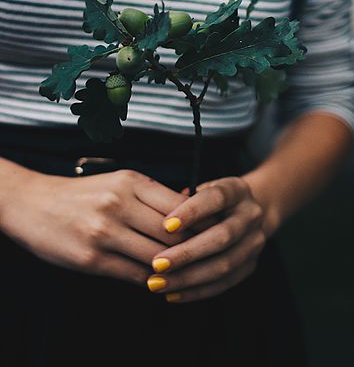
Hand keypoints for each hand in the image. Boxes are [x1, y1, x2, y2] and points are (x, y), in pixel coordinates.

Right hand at [1, 166, 188, 285]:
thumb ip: (154, 194)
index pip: (181, 206)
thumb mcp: (120, 181)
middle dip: (191, 247)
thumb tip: (192, 203)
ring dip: (172, 267)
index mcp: (131, 181)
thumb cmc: (85, 194)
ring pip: (156, 256)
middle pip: (172, 232)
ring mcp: (104, 232)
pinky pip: (134, 274)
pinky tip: (156, 278)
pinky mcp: (91, 258)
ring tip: (182, 270)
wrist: (35, 204)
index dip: (200, 223)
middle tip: (203, 256)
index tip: (211, 232)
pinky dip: (150, 279)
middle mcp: (119, 203)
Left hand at [147, 176, 266, 301]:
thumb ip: (183, 201)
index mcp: (237, 190)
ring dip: (188, 277)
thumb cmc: (209, 200)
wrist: (244, 213)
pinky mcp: (250, 266)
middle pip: (223, 236)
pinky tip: (171, 293)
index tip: (165, 226)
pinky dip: (196, 291)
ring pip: (224, 264)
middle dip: (188, 252)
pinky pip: (224, 284)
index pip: (217, 198)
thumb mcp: (201, 189)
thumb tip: (156, 221)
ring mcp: (254, 242)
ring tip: (157, 283)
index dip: (192, 211)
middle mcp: (251, 215)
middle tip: (157, 263)